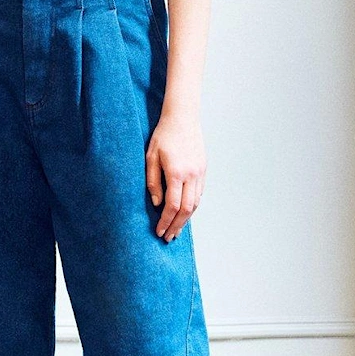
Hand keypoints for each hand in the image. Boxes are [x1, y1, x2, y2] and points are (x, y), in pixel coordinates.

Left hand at [146, 112, 205, 241]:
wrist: (183, 118)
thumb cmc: (163, 136)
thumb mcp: (151, 157)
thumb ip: (153, 181)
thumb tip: (157, 203)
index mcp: (177, 172)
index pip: (172, 205)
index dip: (166, 221)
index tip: (159, 231)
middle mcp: (191, 175)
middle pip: (186, 209)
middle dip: (176, 226)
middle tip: (168, 237)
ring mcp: (200, 173)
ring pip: (195, 203)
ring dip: (186, 219)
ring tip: (176, 230)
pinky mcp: (203, 170)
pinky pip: (199, 194)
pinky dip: (192, 207)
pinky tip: (184, 213)